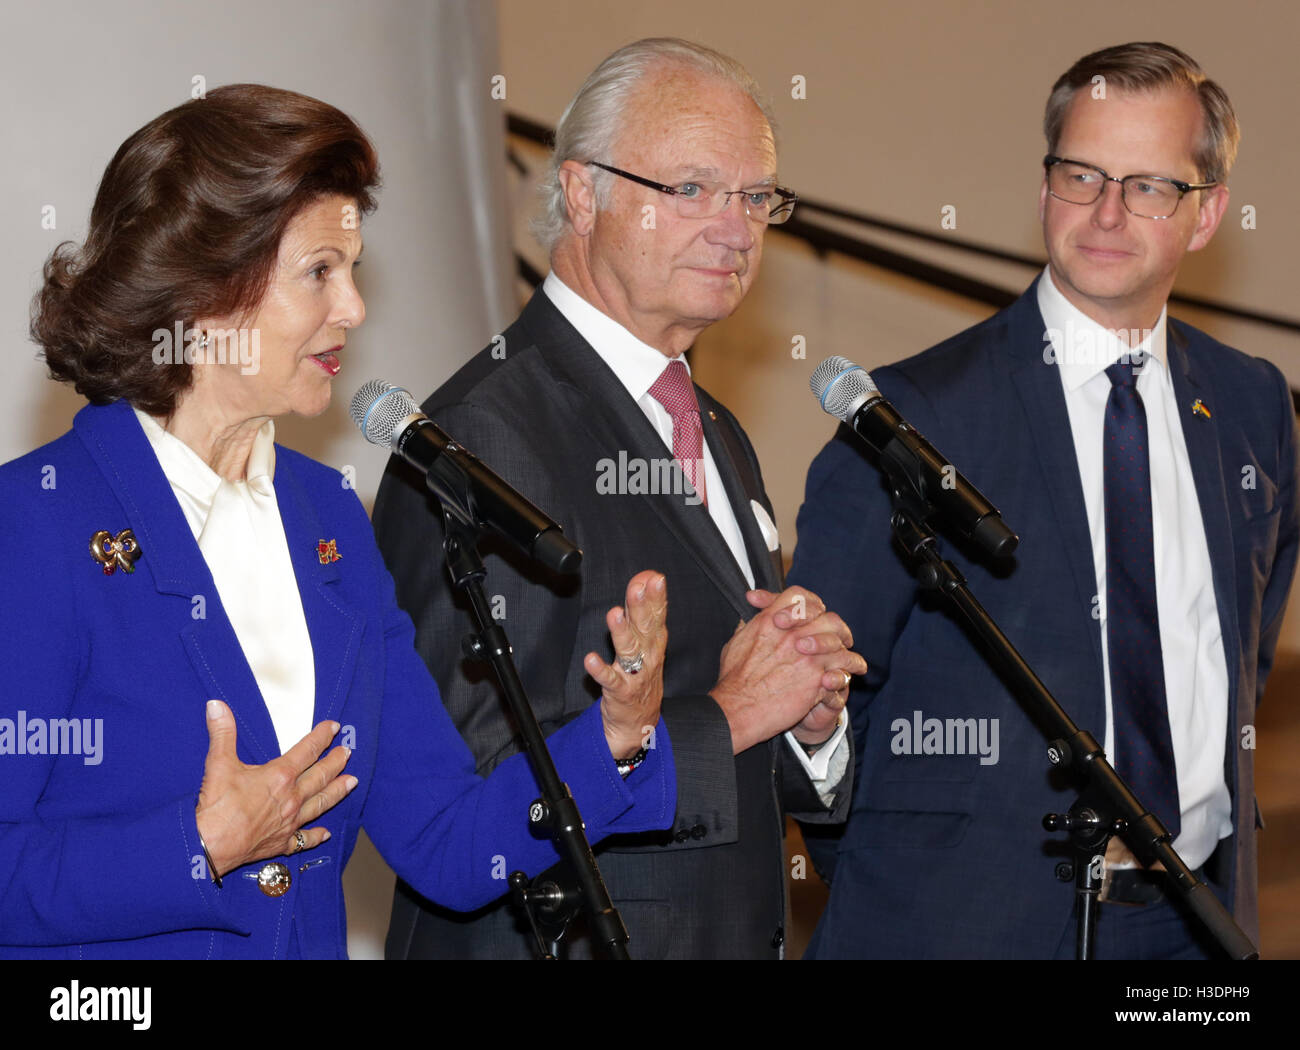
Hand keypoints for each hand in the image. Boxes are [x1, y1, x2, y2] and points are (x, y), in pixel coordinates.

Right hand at [195, 700, 357, 878]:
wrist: (210, 846)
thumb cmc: (217, 806)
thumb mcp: (219, 763)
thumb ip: (222, 732)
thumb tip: (216, 706)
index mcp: (280, 776)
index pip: (308, 750)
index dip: (322, 736)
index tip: (335, 727)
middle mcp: (291, 798)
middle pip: (321, 776)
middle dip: (336, 762)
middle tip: (348, 753)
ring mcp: (289, 821)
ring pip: (320, 804)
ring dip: (337, 792)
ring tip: (351, 782)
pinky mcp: (282, 842)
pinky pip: (304, 839)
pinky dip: (316, 836)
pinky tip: (326, 833)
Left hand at [586, 570, 666, 759]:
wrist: (639, 722)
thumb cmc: (641, 674)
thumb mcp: (648, 641)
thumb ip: (645, 609)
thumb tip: (647, 576)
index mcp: (655, 642)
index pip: (658, 615)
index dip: (656, 596)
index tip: (653, 577)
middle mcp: (648, 656)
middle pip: (645, 628)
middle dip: (642, 607)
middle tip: (638, 588)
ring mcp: (635, 675)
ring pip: (629, 650)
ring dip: (621, 632)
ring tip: (614, 614)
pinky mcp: (620, 692)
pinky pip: (610, 680)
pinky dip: (600, 670)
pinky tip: (590, 660)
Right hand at [709, 586, 865, 754]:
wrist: (739, 708)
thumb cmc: (733, 679)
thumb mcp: (735, 642)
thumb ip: (749, 626)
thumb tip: (753, 618)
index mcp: (770, 620)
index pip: (798, 596)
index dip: (809, 602)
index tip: (814, 613)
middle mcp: (791, 633)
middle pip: (826, 616)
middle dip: (834, 624)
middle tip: (839, 634)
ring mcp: (807, 655)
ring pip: (839, 640)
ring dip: (845, 645)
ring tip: (849, 652)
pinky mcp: (817, 678)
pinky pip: (844, 666)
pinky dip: (852, 667)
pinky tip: (855, 671)